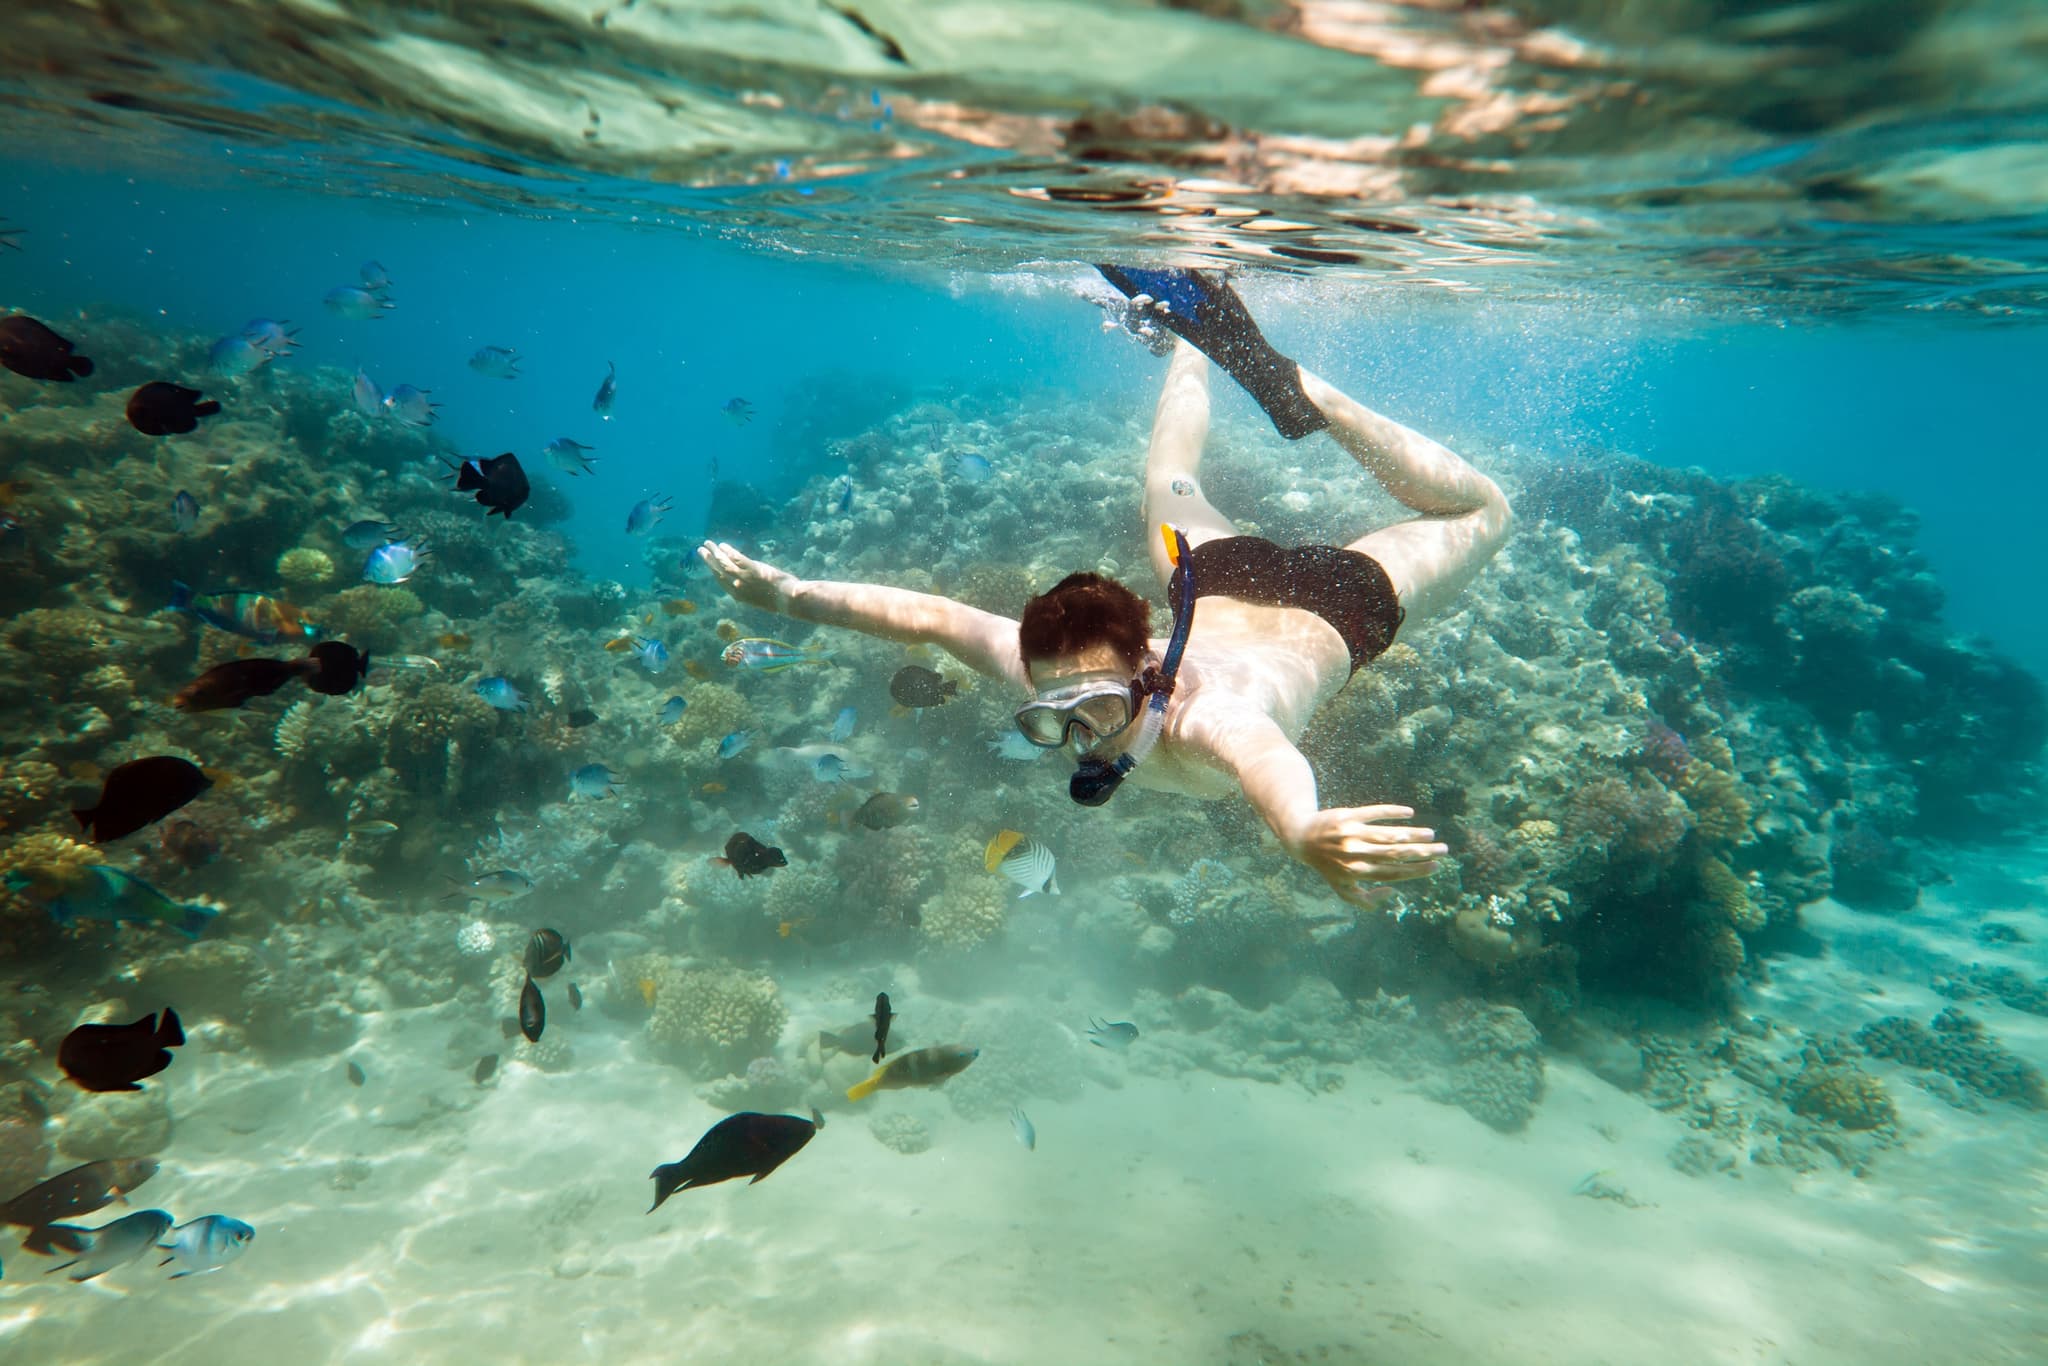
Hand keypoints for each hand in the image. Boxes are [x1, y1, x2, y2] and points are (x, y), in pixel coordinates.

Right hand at [698, 540, 798, 613]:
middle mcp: (737, 587)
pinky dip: (728, 551)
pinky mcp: (752, 569)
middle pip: (718, 571)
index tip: (709, 564)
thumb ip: (751, 590)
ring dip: (714, 552)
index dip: (713, 571)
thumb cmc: (779, 600)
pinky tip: (723, 544)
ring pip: (724, 563)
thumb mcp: (761, 598)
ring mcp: (744, 578)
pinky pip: (736, 558)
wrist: (788, 600)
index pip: (722, 581)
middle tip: (700, 550)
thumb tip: (749, 582)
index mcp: (739, 596)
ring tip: (707, 544)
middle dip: (709, 560)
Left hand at [1290, 805, 1445, 907]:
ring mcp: (1351, 833)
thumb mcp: (1342, 889)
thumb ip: (1366, 900)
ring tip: (1431, 834)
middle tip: (1443, 849)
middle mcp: (1354, 854)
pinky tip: (1409, 813)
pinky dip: (1393, 812)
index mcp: (1355, 873)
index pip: (1392, 873)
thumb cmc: (1327, 865)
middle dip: (1422, 852)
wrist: (1301, 838)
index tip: (1436, 866)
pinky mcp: (1347, 815)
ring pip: (1387, 834)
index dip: (1416, 870)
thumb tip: (1393, 891)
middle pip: (1394, 854)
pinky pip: (1374, 812)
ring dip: (1413, 833)